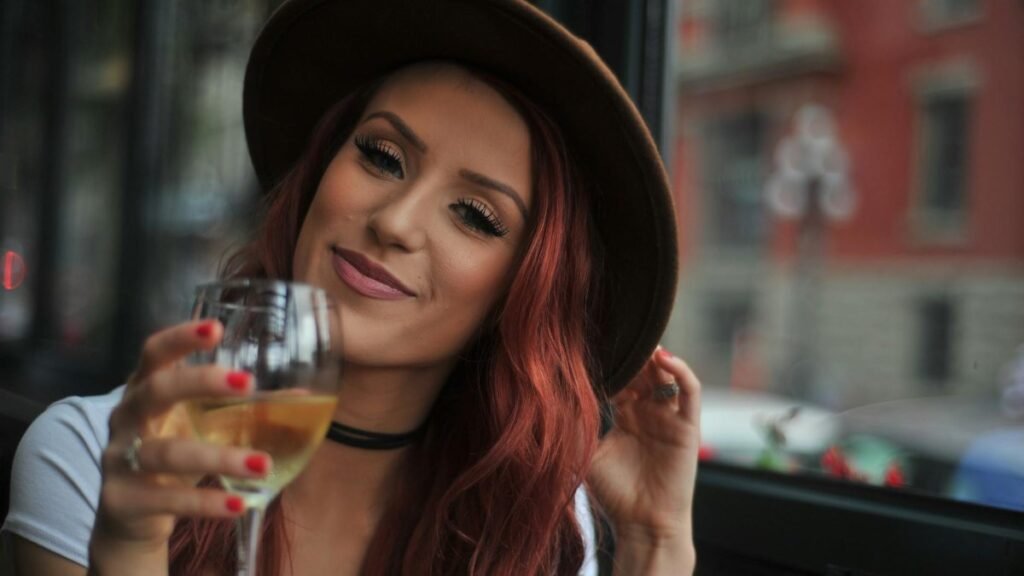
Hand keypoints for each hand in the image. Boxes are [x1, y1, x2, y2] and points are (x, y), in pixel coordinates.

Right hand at [90, 321, 269, 562]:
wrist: (129, 518)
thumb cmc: (172, 454)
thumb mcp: (201, 426)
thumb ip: (242, 410)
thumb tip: (302, 395)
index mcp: (145, 389)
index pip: (154, 354)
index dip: (180, 338)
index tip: (216, 328)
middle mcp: (127, 418)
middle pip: (156, 391)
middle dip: (200, 382)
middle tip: (248, 383)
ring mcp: (119, 459)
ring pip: (167, 453)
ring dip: (219, 457)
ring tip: (263, 464)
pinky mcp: (122, 500)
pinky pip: (165, 499)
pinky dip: (205, 503)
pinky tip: (240, 505)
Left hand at [587, 347, 701, 545]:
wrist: (644, 525)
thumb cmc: (615, 494)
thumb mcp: (587, 454)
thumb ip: (577, 427)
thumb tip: (549, 400)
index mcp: (626, 417)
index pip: (620, 378)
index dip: (611, 361)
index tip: (591, 340)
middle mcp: (649, 412)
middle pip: (642, 371)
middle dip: (631, 353)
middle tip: (616, 330)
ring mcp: (669, 418)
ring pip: (665, 375)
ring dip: (654, 356)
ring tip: (639, 340)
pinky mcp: (688, 426)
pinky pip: (689, 391)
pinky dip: (680, 370)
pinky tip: (664, 358)